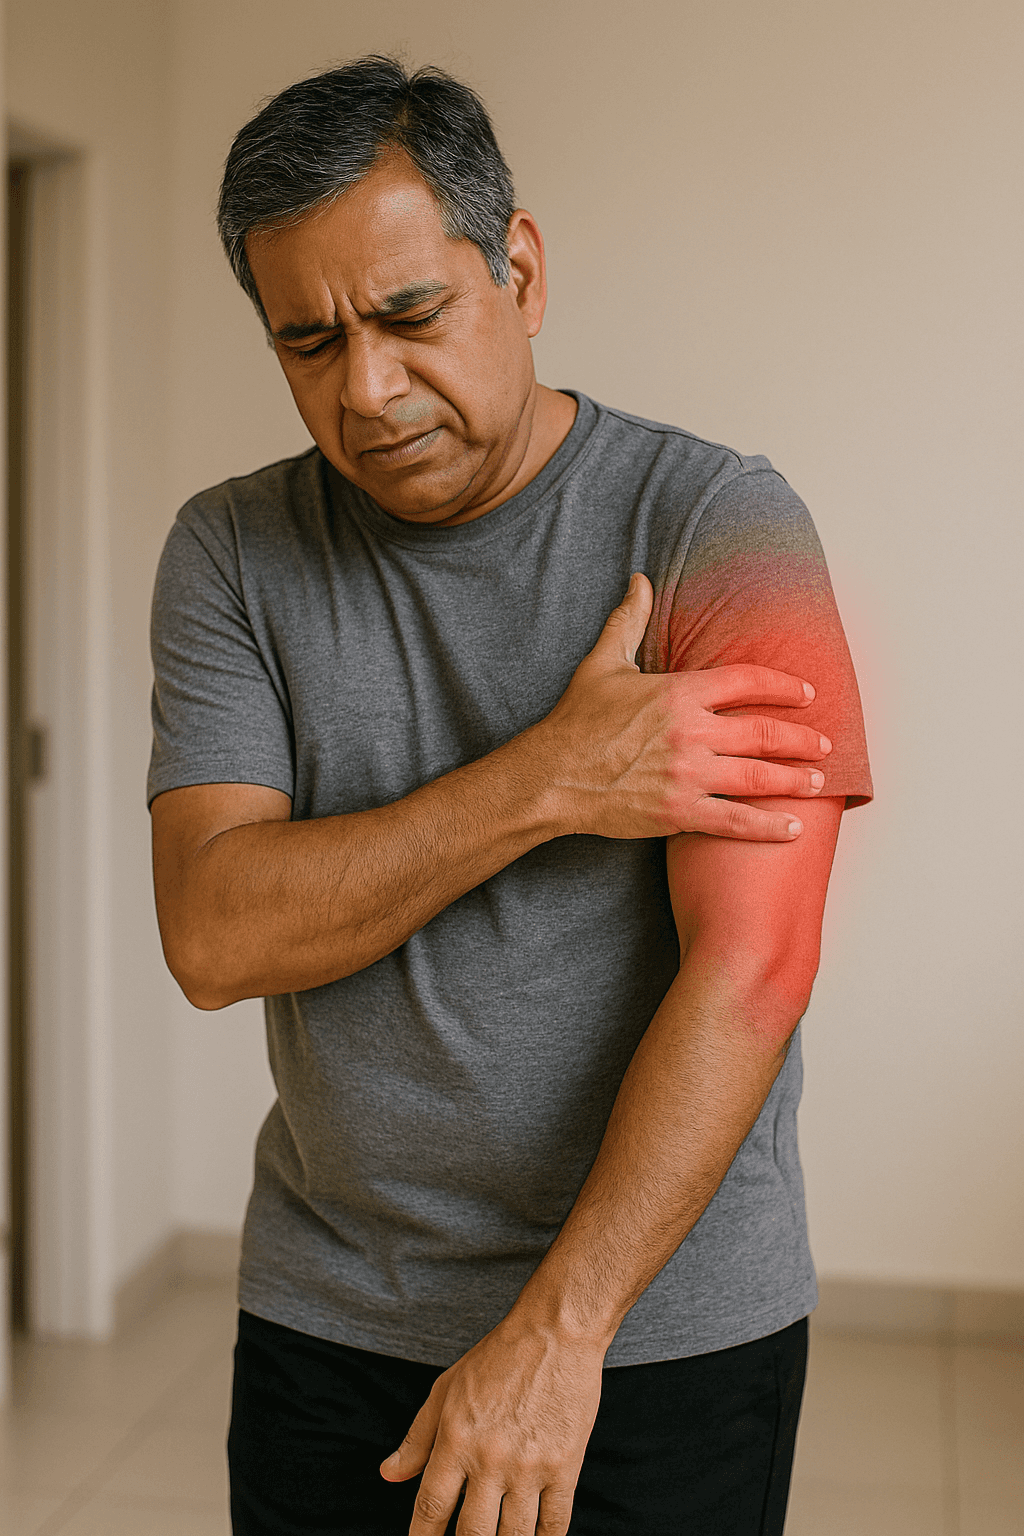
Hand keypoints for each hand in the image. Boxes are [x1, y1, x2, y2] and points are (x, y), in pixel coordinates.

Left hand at [380, 1315, 603, 1535]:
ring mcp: (530, 1466)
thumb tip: (389, 1474)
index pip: (430, 1508)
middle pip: (472, 1534)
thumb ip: (417, 1438)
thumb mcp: (446, 1389)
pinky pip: (554, 1525)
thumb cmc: (498, 1357)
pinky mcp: (565, 1466)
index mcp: (456, 1439)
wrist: (556, 1332)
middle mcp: (490, 1458)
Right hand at [535, 572, 830, 841]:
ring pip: (759, 777)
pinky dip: (768, 826)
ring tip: (819, 780)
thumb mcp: (603, 662)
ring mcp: (688, 774)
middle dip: (802, 738)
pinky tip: (792, 829)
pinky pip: (735, 821)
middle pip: (764, 732)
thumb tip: (640, 580)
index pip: (747, 681)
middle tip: (824, 743)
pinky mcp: (679, 812)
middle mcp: (691, 732)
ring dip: (795, 779)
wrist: (550, 776)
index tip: (805, 693)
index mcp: (679, 692)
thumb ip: (629, 620)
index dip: (783, 686)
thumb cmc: (575, 720)